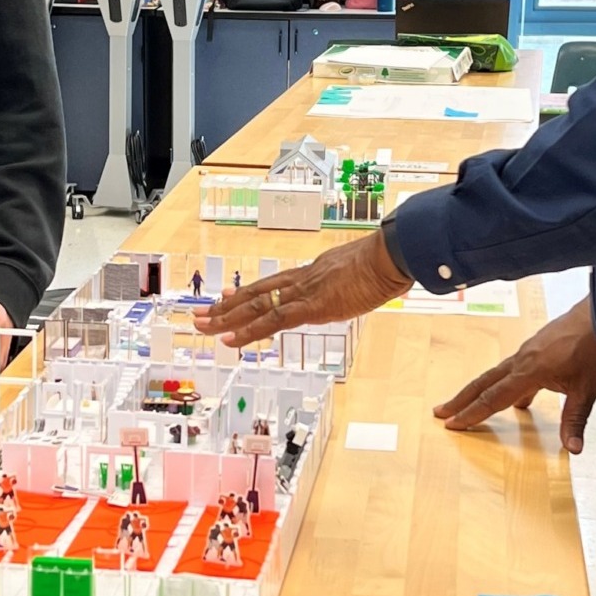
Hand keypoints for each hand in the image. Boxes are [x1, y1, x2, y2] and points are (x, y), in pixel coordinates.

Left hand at [192, 234, 410, 347]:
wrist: (393, 255)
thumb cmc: (387, 264)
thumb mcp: (364, 277)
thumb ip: (354, 284)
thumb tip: (363, 289)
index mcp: (314, 273)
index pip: (274, 284)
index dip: (249, 293)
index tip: (229, 297)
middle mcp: (303, 280)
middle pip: (256, 293)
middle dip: (227, 305)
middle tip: (203, 314)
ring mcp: (305, 292)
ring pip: (256, 306)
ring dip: (226, 318)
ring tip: (203, 325)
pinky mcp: (312, 306)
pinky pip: (273, 321)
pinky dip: (248, 332)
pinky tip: (230, 340)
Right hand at [433, 298, 595, 450]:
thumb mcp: (587, 390)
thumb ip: (575, 420)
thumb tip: (572, 449)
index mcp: (529, 372)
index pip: (493, 398)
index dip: (472, 414)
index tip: (452, 425)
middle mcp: (522, 360)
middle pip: (484, 383)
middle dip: (461, 400)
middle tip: (441, 412)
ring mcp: (529, 350)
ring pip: (497, 374)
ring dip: (480, 390)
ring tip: (469, 403)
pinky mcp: (539, 345)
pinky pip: (514, 368)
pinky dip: (505, 382)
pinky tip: (518, 395)